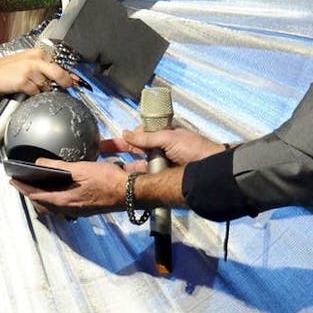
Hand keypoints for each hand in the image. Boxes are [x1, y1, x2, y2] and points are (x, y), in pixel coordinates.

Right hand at [0, 48, 78, 97]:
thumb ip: (46, 68)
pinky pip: (36, 92)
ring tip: (31, 86)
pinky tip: (25, 90)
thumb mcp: (28, 63)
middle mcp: (35, 59)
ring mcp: (30, 70)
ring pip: (46, 85)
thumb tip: (67, 77)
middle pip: (58, 73)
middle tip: (67, 87)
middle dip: (64, 82)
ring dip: (42, 89)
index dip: (69, 74)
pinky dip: (33, 94)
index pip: (60, 62)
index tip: (75, 80)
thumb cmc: (8, 70)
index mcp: (38, 53)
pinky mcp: (24, 81)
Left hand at [10, 158, 126, 217]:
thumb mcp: (81, 168)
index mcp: (65, 200)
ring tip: (37, 185)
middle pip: (43, 203)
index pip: (36, 195)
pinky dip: (54, 197)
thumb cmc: (108, 180)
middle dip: (30, 193)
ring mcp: (78, 210)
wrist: (130, 192)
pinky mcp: (85, 208)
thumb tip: (38, 163)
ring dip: (42, 196)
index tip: (13, 181)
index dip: (23, 187)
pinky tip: (59, 189)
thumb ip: (57, 167)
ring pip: (53, 206)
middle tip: (22, 183)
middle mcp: (69, 209)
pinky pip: (63, 205)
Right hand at [103, 125, 224, 166]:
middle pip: (134, 150)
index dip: (126, 138)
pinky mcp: (161, 180)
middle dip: (118, 150)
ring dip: (123, 165)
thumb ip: (146, 138)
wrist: (213, 170)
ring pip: (137, 165)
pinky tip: (120, 178)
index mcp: (162, 137)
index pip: (139, 136)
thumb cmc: (194, 149)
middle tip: (99, 150)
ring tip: (105, 166)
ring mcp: (159, 167)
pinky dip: (132, 177)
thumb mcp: (169, 138)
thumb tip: (126, 133)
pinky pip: (144, 177)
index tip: (110, 140)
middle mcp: (159, 151)